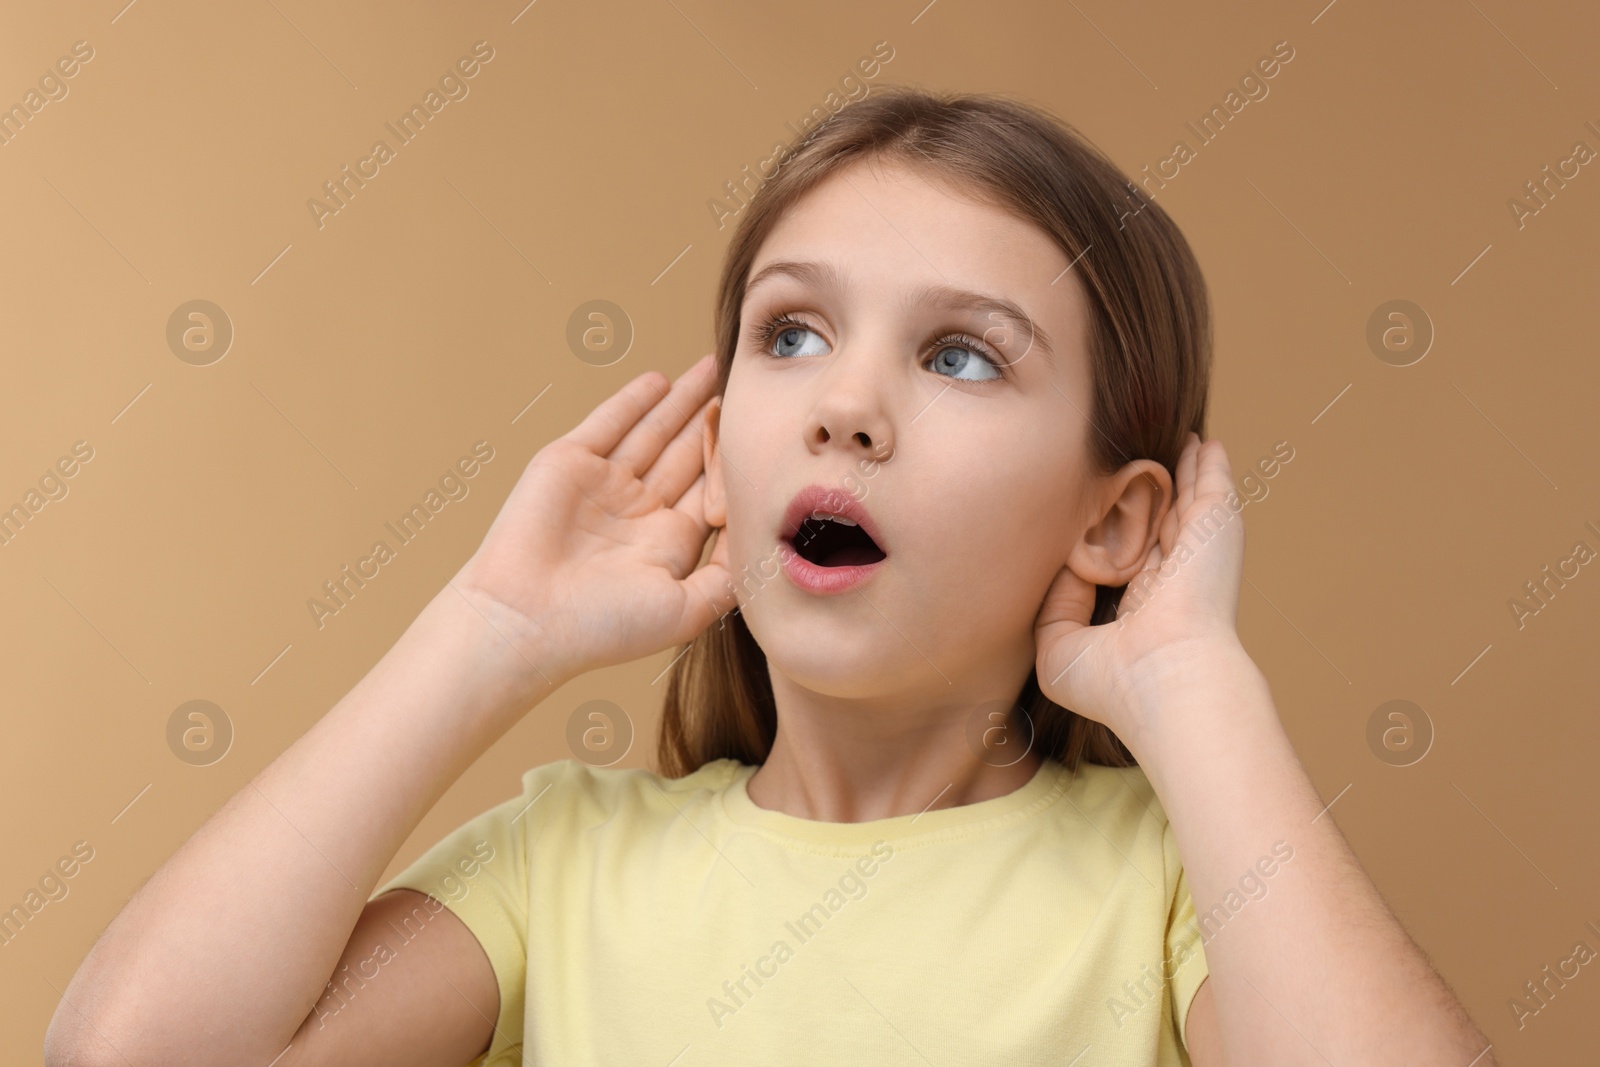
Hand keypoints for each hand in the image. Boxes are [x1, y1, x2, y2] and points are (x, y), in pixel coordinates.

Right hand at [450, 354, 736, 689]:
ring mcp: (603, 484)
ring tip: (714, 368)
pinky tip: (661, 381)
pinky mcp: (570, 461)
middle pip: (687, 454)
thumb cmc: (603, 627)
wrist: (526, 619)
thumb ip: (728, 577)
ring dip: (683, 401)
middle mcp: (637, 510)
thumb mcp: (686, 610)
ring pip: (654, 431)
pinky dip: (634, 400)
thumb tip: (764, 545)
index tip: (768, 436)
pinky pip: (609, 422)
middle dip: (714, 423)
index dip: (737, 464)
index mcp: (666, 544)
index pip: (712, 492)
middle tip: (747, 385)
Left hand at [1032, 432, 1247, 752]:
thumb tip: (1070, 563)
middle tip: (1136, 468)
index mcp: (1140, 612)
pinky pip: (1211, 485)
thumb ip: (1055, 604)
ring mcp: (1195, 555)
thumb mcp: (1059, 647)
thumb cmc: (1112, 680)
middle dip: (1150, 502)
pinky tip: (1202, 442)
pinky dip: (1209, 464)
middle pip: (1159, 529)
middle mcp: (1172, 582)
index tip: (1093, 522)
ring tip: (1174, 442)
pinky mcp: (1214, 530)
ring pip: (1187, 504)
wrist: (1166, 680)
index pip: (1128, 567)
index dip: (1113, 544)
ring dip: (1181, 474)